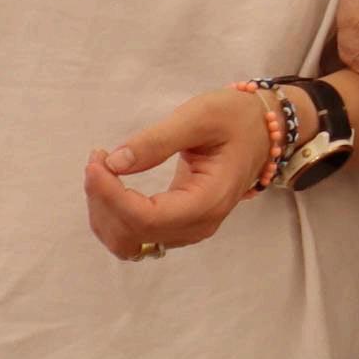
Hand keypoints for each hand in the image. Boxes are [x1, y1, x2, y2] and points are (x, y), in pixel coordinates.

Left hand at [83, 88, 265, 257]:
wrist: (261, 131)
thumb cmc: (236, 119)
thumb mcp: (200, 116)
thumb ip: (157, 140)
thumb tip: (114, 162)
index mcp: (208, 200)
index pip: (146, 218)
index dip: (111, 195)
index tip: (97, 161)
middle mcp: (198, 225)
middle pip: (132, 234)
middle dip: (102, 199)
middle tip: (98, 157)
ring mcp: (188, 230)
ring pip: (128, 242)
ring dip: (104, 211)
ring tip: (102, 169)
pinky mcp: (177, 225)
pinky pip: (134, 236)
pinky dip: (113, 216)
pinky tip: (111, 185)